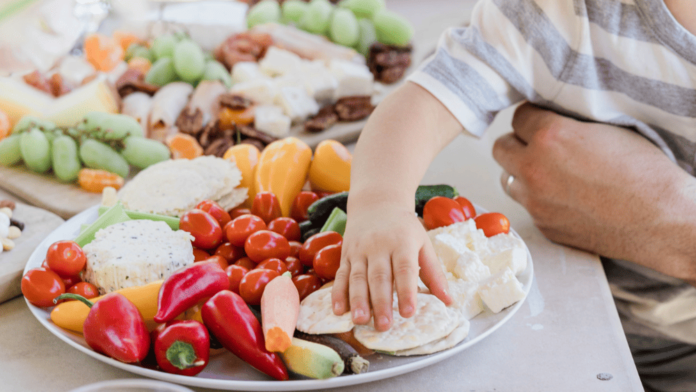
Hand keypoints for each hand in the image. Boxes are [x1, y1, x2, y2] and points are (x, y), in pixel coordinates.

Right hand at [331, 198, 451, 330]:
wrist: (377, 202)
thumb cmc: (404, 228)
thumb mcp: (423, 243)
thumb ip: (434, 273)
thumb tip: (449, 301)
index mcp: (402, 243)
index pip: (404, 269)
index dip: (406, 291)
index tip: (408, 313)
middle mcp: (379, 246)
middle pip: (379, 277)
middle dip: (381, 302)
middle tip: (384, 325)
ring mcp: (359, 250)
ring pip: (357, 277)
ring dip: (358, 301)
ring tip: (360, 321)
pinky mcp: (345, 254)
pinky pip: (341, 274)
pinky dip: (338, 293)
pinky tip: (338, 310)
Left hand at [493, 103, 695, 282]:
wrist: (663, 220)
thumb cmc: (645, 172)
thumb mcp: (607, 129)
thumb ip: (568, 122)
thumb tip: (550, 118)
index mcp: (550, 137)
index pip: (518, 116)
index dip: (532, 117)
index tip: (542, 119)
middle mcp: (534, 169)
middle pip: (501, 147)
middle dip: (518, 143)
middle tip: (537, 144)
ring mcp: (535, 202)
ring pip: (508, 178)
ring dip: (522, 172)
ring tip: (547, 171)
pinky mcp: (543, 225)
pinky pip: (527, 205)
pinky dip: (538, 198)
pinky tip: (564, 195)